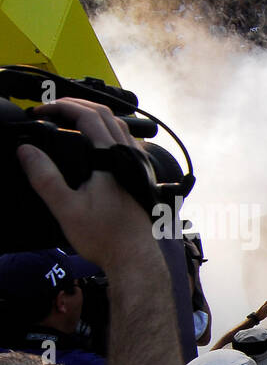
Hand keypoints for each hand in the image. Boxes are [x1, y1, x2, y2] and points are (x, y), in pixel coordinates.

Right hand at [17, 98, 154, 271]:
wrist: (134, 259)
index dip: (61, 107)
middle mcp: (131, 157)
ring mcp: (139, 166)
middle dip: (76, 105)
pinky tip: (94, 143)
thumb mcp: (66, 207)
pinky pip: (126, 141)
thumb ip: (45, 177)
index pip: (89, 115)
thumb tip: (27, 151)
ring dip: (93, 116)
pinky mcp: (141, 176)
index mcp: (114, 158)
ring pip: (119, 126)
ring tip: (67, 119)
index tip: (40, 111)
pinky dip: (107, 131)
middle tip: (50, 109)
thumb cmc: (106, 238)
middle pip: (106, 114)